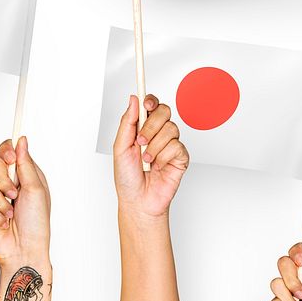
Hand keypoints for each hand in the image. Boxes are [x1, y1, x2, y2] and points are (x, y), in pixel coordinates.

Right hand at [0, 137, 50, 268]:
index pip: (8, 151)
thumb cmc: (36, 223)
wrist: (24, 250)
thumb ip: (26, 163)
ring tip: (11, 213)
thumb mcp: (36, 189)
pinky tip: (4, 223)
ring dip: (1, 201)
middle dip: (2, 178)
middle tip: (13, 192)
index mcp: (23, 175)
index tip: (10, 158)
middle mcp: (8, 182)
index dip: (6, 150)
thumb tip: (21, 140)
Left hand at [113, 94, 188, 220]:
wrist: (138, 201)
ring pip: (171, 129)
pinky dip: (163, 157)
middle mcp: (158, 133)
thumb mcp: (120, 147)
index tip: (146, 104)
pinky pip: (177, 146)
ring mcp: (170, 144)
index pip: (151, 105)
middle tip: (140, 141)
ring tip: (146, 160)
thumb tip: (134, 99)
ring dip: (155, 146)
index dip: (151, 100)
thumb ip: (128, 122)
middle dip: (151, 125)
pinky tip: (157, 166)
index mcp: (142, 127)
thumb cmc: (127, 177)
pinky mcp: (181, 157)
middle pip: (164, 111)